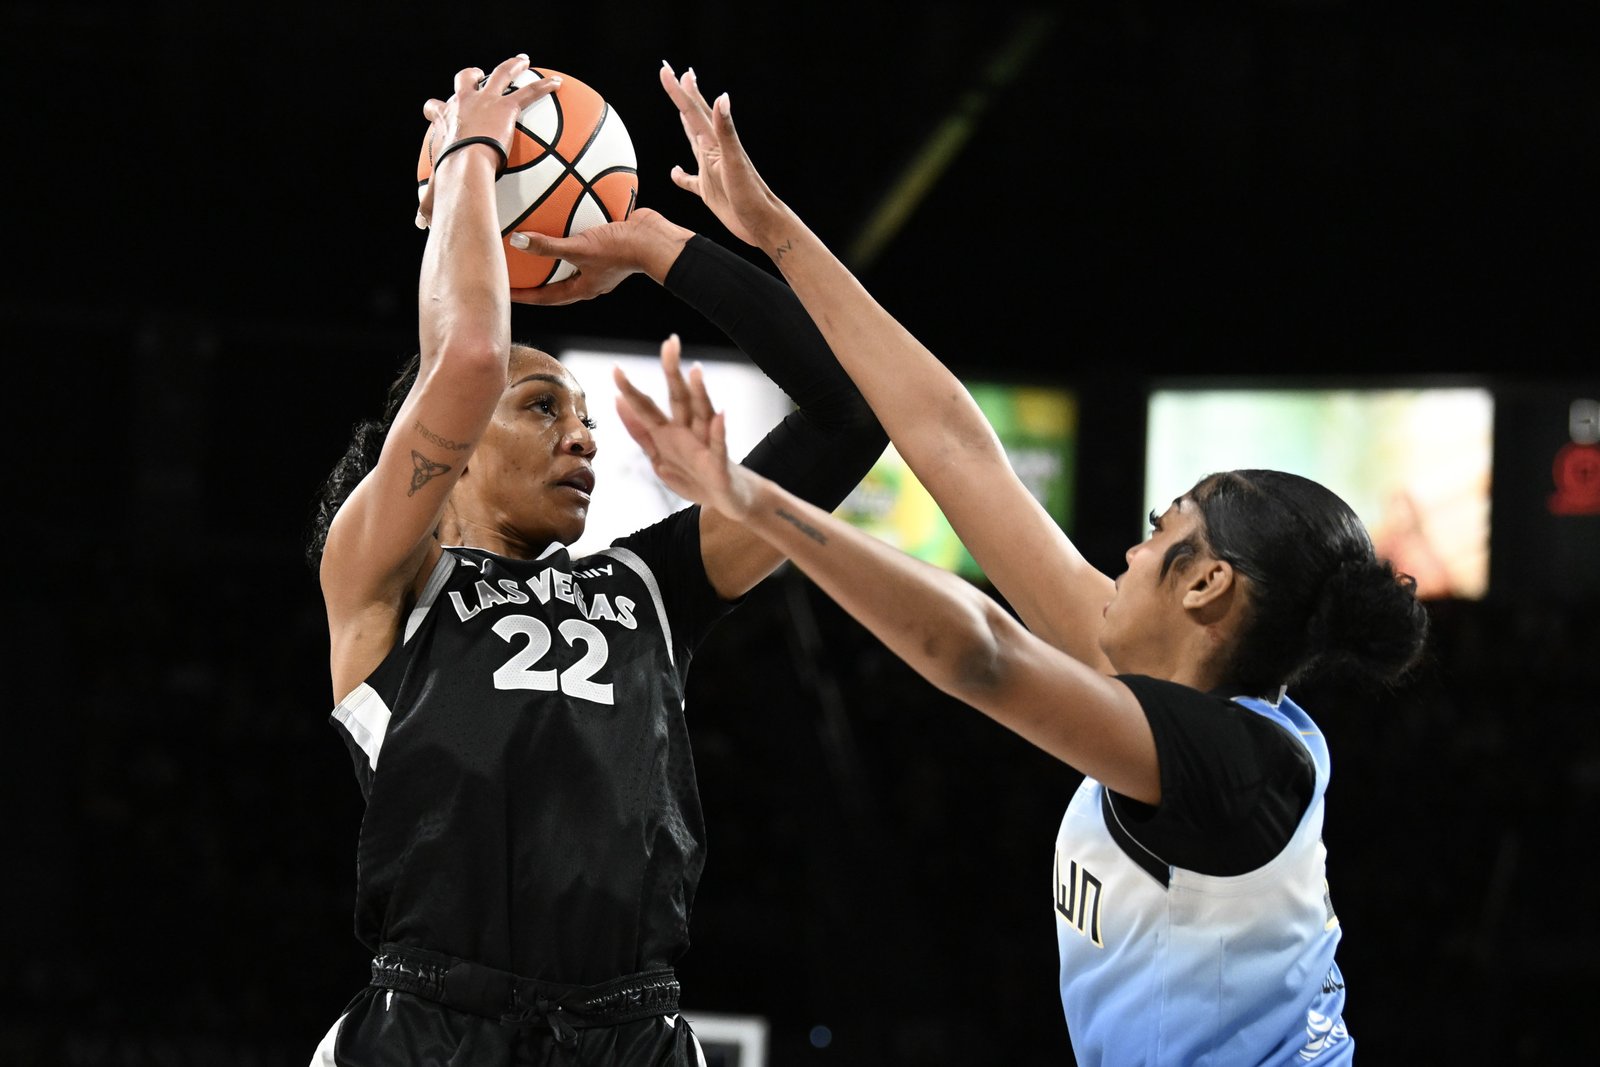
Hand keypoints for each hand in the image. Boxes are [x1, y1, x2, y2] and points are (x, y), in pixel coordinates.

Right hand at [416, 55, 560, 226]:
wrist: (464, 165)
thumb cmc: (447, 179)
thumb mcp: (436, 191)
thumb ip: (431, 205)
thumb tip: (421, 226)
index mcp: (446, 122)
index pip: (435, 111)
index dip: (436, 109)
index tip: (436, 108)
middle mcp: (463, 105)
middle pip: (464, 80)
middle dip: (472, 75)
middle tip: (479, 74)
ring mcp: (485, 102)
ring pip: (500, 75)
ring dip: (512, 66)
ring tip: (524, 62)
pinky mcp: (506, 107)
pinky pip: (529, 93)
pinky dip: (544, 87)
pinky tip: (558, 84)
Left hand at [508, 208, 693, 304]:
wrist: (655, 239)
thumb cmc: (621, 250)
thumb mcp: (580, 248)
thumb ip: (548, 246)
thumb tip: (516, 240)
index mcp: (584, 288)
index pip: (546, 298)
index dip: (524, 297)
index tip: (503, 294)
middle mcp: (592, 277)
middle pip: (557, 281)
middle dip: (537, 277)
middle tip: (515, 269)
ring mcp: (602, 261)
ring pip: (572, 258)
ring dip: (555, 250)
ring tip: (536, 236)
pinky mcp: (610, 242)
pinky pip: (585, 235)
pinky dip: (573, 225)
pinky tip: (565, 207)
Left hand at [613, 334, 753, 519]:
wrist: (728, 501)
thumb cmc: (694, 477)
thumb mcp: (659, 457)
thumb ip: (640, 431)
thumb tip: (618, 402)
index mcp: (668, 433)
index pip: (648, 406)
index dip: (631, 390)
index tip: (616, 368)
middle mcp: (688, 432)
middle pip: (678, 398)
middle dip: (672, 372)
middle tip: (670, 343)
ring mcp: (706, 445)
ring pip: (702, 414)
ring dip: (699, 393)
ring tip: (696, 371)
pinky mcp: (720, 464)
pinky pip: (720, 445)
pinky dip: (720, 431)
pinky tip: (720, 415)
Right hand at [658, 62, 789, 249]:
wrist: (763, 223)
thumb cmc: (751, 195)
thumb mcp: (735, 162)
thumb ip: (726, 131)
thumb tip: (721, 98)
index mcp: (715, 144)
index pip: (693, 112)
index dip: (679, 91)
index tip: (667, 71)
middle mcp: (712, 152)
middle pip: (693, 118)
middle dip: (682, 96)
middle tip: (672, 73)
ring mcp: (710, 171)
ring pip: (693, 141)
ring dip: (686, 124)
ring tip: (680, 108)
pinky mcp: (709, 191)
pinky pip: (690, 180)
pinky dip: (680, 176)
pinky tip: (675, 171)